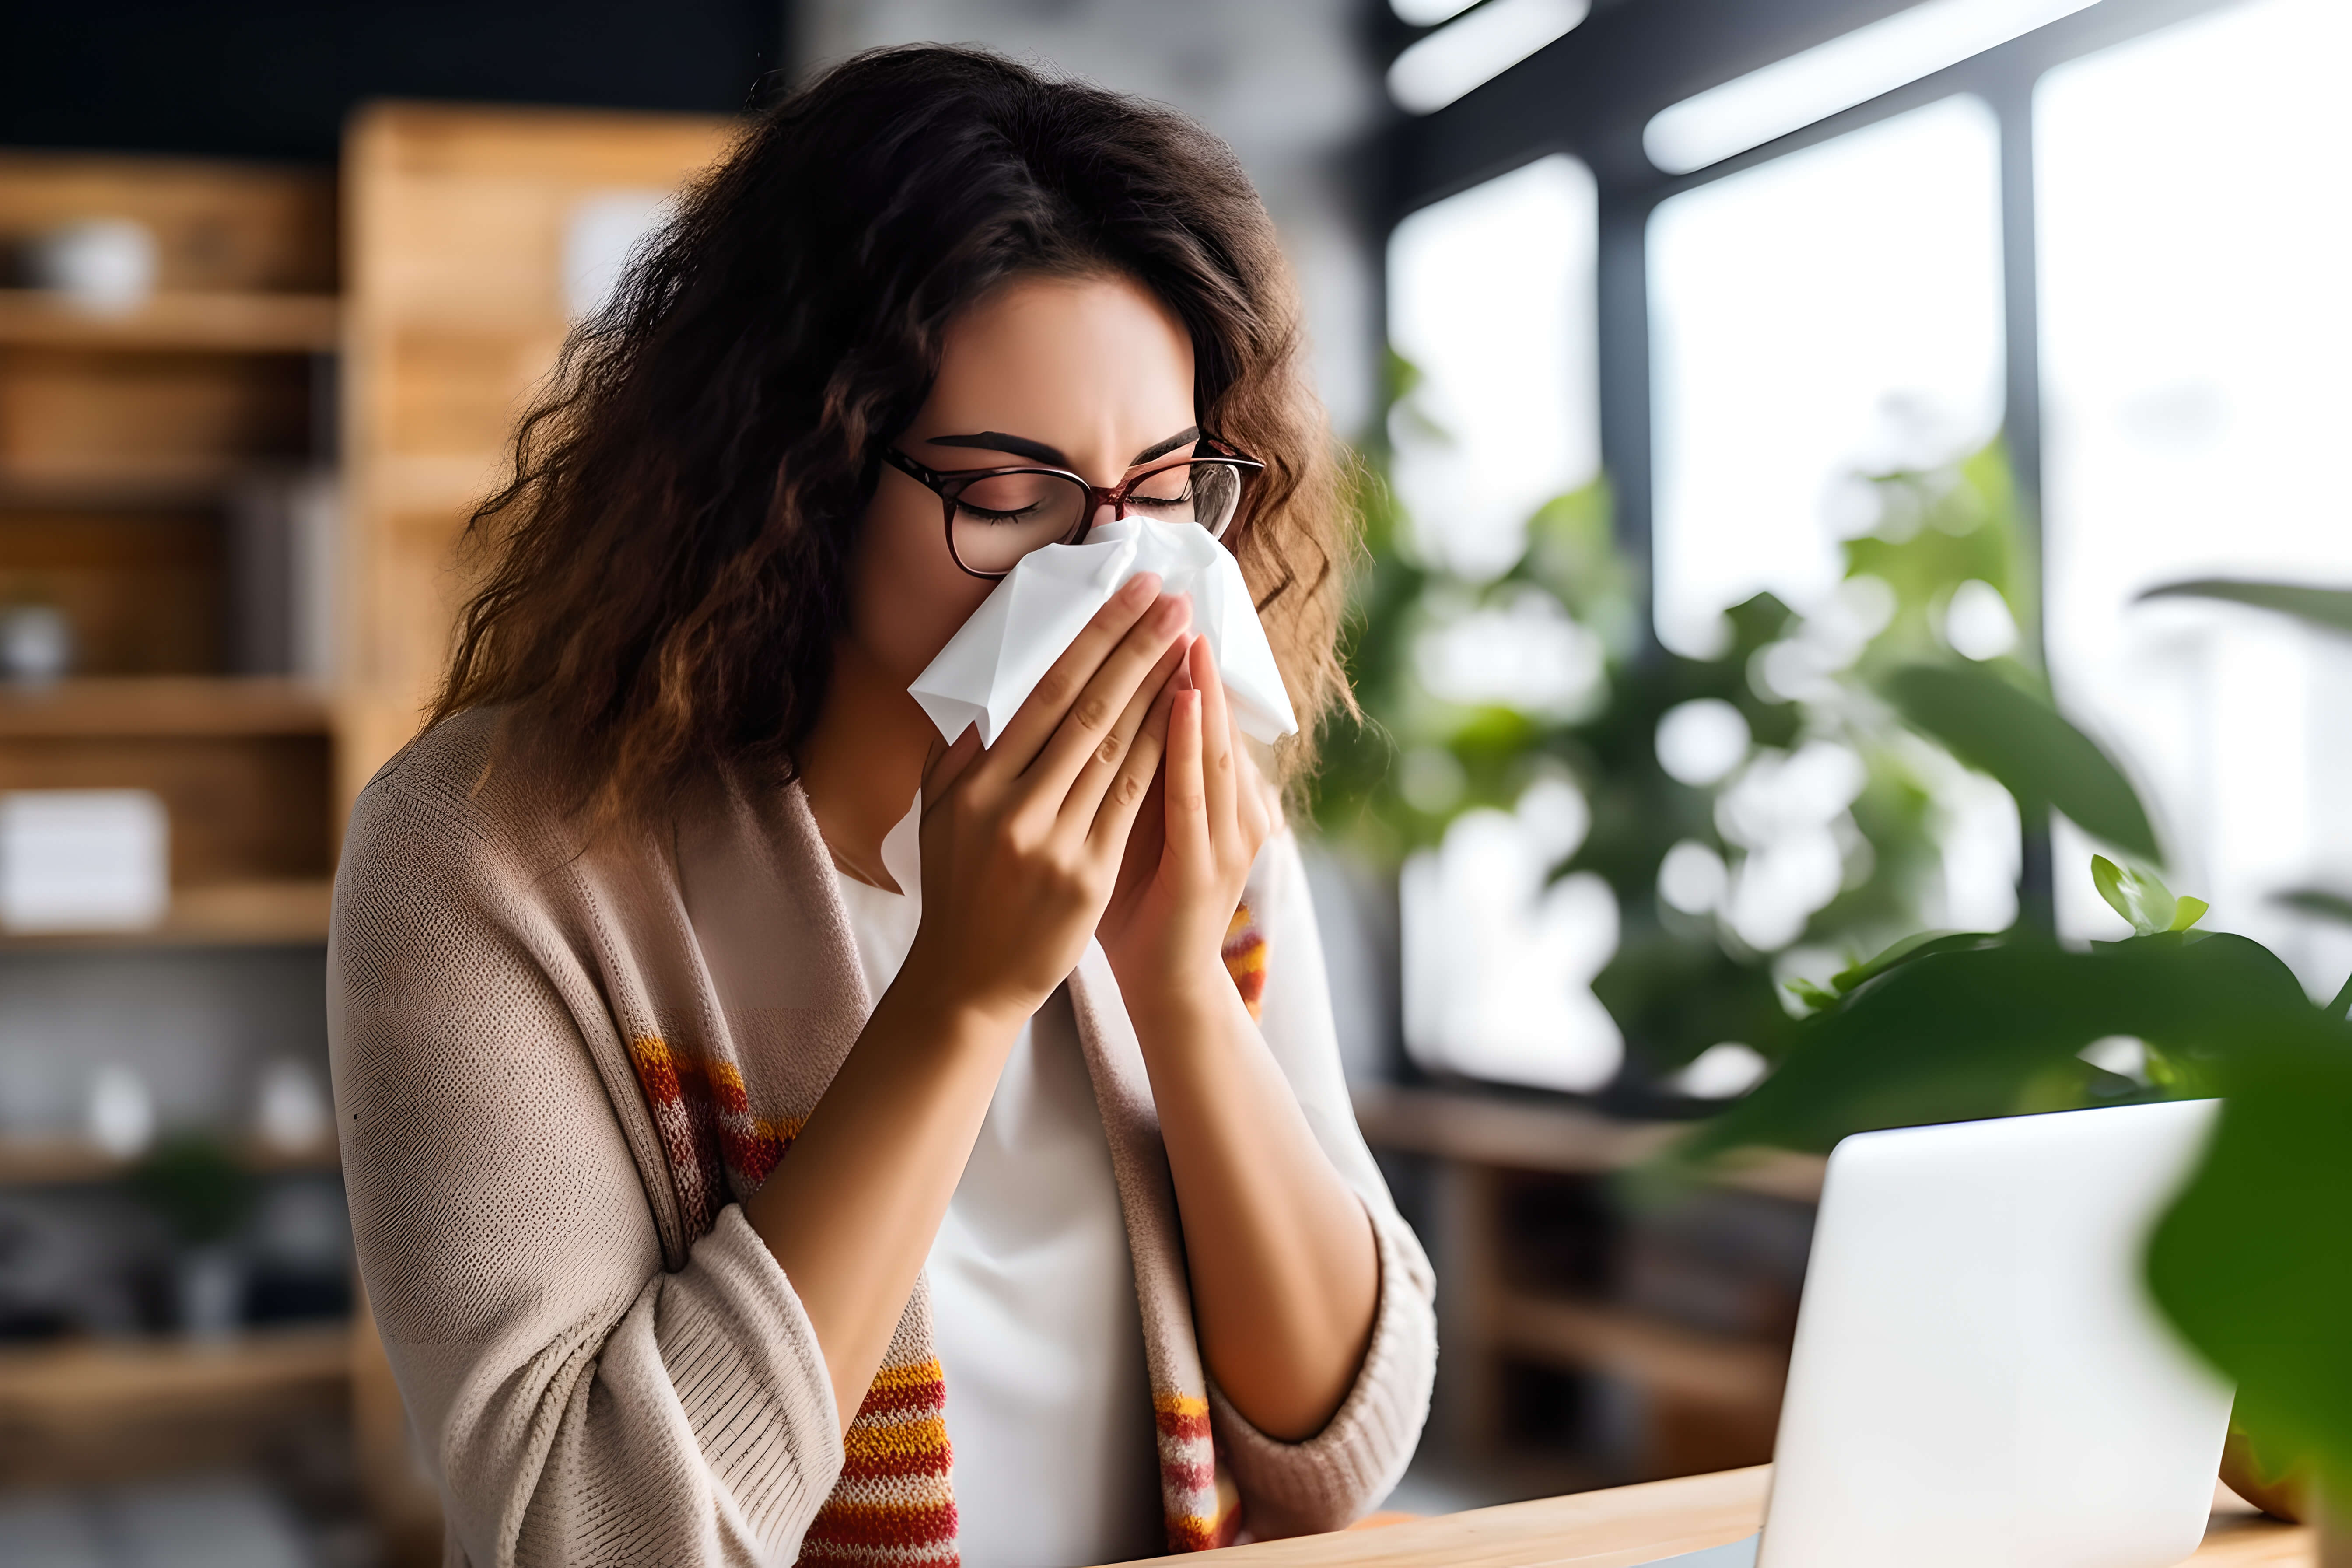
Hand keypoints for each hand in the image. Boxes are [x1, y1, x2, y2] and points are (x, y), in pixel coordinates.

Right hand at [897, 575, 1188, 1028]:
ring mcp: (1054, 843)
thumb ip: (961, 753)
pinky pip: (1133, 799)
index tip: (1126, 595)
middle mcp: (1013, 807)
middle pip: (1087, 709)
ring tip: (1186, 640)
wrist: (968, 981)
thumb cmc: (957, 888)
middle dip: (1135, 647)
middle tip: (1172, 598)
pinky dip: (1162, 751)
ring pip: (1117, 748)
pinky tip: (1186, 711)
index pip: (1043, 693)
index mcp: (975, 783)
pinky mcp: (1088, 875)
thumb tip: (988, 691)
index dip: (1091, 640)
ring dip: (1157, 688)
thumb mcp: (939, 815)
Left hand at [1098, 635, 1275, 1009]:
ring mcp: (1226, 831)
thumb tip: (1082, 710)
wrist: (1167, 984)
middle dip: (1184, 654)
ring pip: (1208, 742)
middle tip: (1171, 594)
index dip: (1173, 659)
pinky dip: (1186, 743)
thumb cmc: (1141, 906)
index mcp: (1207, 793)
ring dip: (1195, 682)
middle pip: (1205, 715)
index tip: (1150, 606)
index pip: (1190, 712)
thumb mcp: (1135, 826)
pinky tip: (1179, 702)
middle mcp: (1227, 803)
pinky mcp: (1210, 861)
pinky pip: (1196, 792)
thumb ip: (1123, 774)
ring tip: (1180, 628)